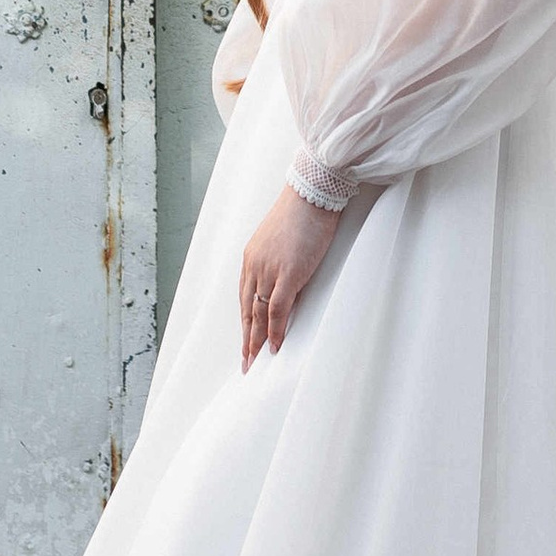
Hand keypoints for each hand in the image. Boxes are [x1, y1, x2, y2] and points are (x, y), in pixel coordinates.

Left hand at [239, 184, 342, 370]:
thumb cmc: (303, 212)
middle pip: (246, 309)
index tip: (245, 340)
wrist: (312, 193)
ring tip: (255, 362)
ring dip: (256, 340)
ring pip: (257, 313)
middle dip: (246, 338)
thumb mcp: (283, 241)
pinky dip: (275, 330)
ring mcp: (269, 270)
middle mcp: (254, 265)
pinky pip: (276, 309)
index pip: (244, 297)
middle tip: (245, 362)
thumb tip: (287, 288)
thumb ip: (280, 263)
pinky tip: (275, 346)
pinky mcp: (287, 274)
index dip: (245, 321)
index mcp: (251, 257)